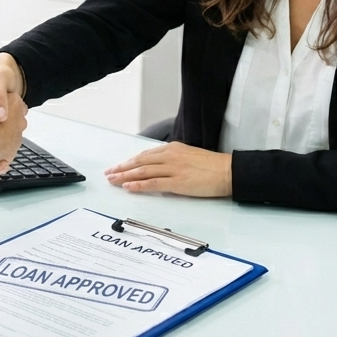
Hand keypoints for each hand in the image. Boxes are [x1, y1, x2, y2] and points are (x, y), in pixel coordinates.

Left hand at [104, 141, 232, 197]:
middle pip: (139, 162)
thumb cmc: (212, 166)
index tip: (118, 166)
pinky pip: (153, 183)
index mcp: (172, 149)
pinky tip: (128, 187)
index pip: (145, 155)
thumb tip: (159, 170)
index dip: (129, 162)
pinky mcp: (178, 182)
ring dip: (125, 176)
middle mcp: (170, 156)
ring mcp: (173, 169)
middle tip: (109, 173)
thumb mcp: (189, 156)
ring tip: (113, 180)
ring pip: (142, 171)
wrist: (228, 171)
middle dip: (122, 168)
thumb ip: (173, 161)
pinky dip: (139, 185)